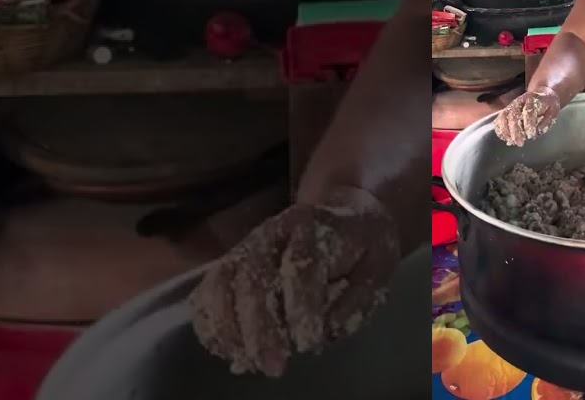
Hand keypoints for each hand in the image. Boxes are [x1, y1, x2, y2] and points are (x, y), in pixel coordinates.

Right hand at [188, 191, 399, 376]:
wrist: (346, 218)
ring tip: (248, 362)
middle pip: (253, 277)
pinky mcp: (230, 264)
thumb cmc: (363, 248)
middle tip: (274, 365)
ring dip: (229, 329)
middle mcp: (272, 231)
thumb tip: (326, 329)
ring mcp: (246, 246)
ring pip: (221, 283)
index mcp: (313, 226)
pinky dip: (211, 325)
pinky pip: (207, 293)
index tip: (307, 341)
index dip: (301, 306)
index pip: (301, 265)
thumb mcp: (377, 267)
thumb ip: (355, 299)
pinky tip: (229, 352)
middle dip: (260, 327)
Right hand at [493, 87, 561, 145]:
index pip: (528, 111)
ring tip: (511, 142)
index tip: (531, 136)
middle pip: (513, 115)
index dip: (529, 124)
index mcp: (533, 99)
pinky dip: (500, 130)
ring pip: (503, 117)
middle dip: (515, 131)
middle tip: (519, 143)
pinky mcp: (506, 110)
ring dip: (505, 131)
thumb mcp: (553, 111)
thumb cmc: (548, 105)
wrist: (542, 95)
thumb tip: (537, 132)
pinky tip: (505, 139)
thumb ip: (546, 122)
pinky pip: (499, 120)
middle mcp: (520, 101)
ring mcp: (511, 105)